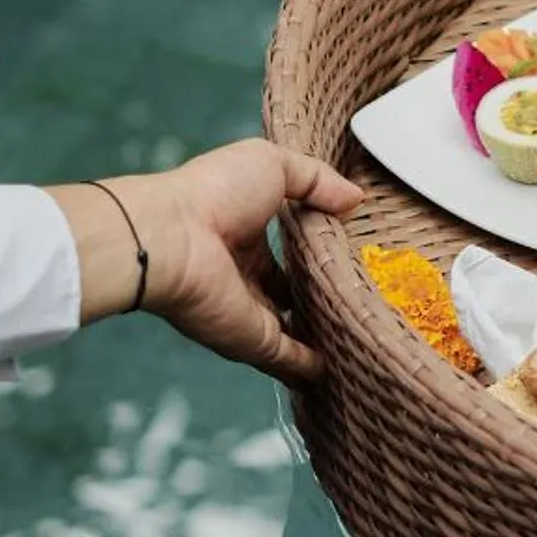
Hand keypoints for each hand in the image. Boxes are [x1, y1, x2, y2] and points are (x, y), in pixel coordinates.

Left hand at [64, 139, 362, 380]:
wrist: (170, 237)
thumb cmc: (212, 192)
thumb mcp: (273, 164)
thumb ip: (317, 179)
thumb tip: (354, 198)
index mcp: (247, 233)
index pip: (289, 248)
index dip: (319, 251)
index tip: (353, 255)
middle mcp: (247, 275)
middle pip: (290, 292)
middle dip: (320, 297)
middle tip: (366, 301)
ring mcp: (249, 311)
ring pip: (293, 329)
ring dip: (320, 336)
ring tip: (361, 338)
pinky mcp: (251, 340)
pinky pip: (288, 359)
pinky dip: (309, 369)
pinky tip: (335, 372)